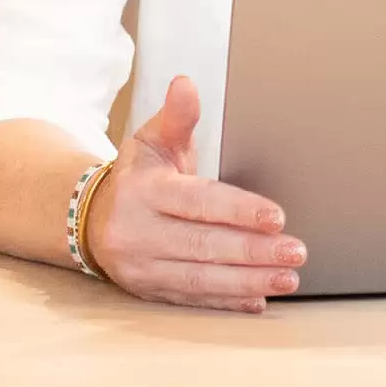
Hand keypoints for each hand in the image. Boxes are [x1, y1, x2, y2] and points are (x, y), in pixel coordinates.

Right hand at [84, 76, 306, 312]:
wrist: (88, 216)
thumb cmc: (138, 174)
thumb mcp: (152, 140)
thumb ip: (177, 117)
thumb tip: (186, 84)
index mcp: (145, 192)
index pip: (199, 203)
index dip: (239, 211)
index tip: (278, 217)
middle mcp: (138, 233)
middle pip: (203, 246)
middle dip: (254, 252)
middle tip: (296, 253)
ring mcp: (140, 267)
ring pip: (199, 279)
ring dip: (248, 281)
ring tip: (288, 279)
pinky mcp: (146, 290)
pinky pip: (190, 299)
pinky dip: (226, 302)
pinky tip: (258, 301)